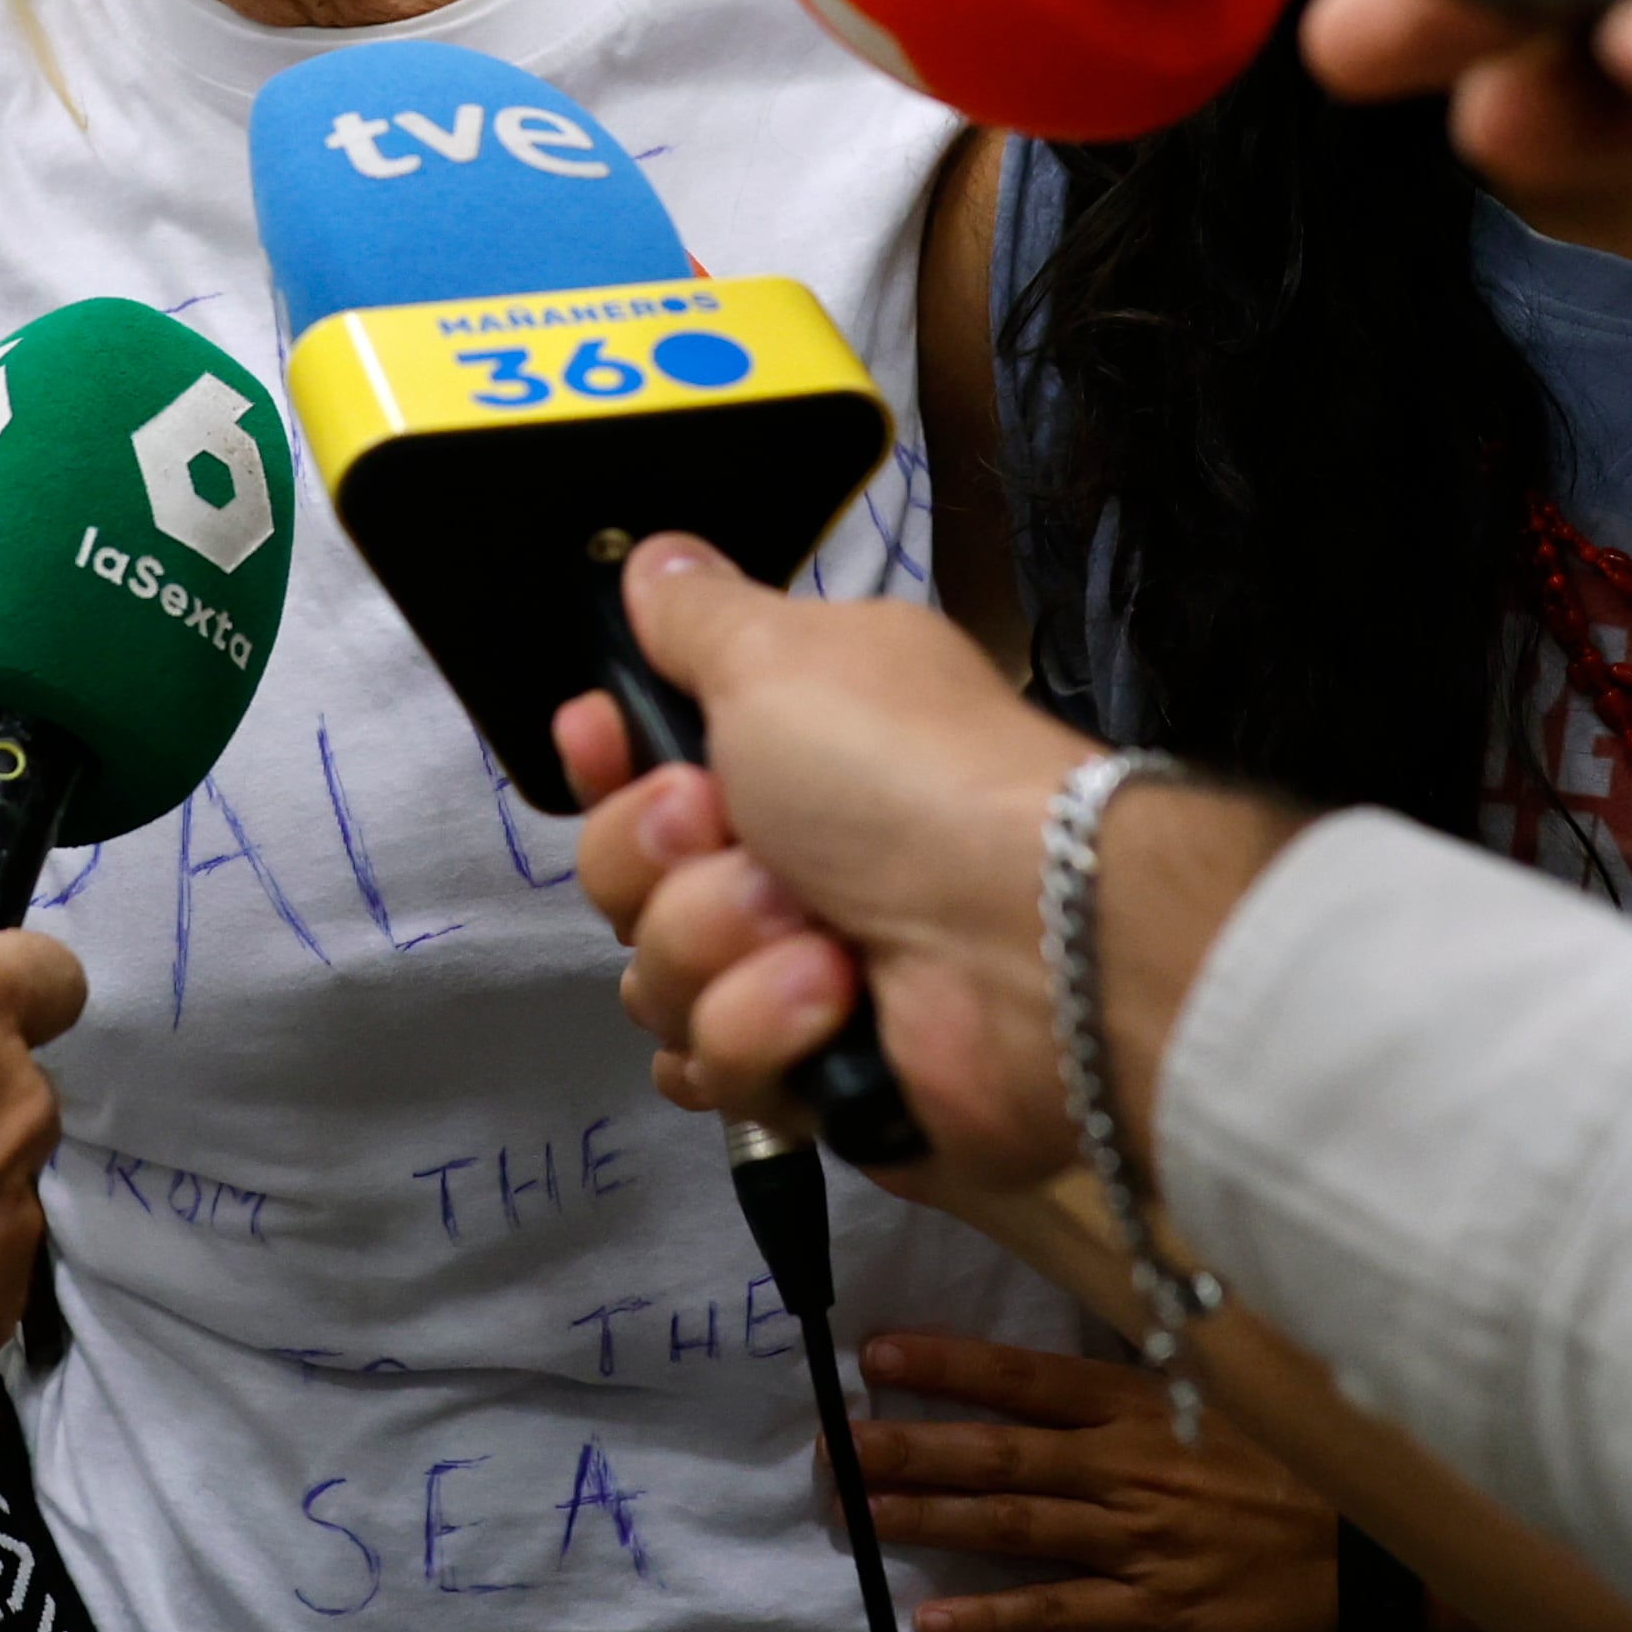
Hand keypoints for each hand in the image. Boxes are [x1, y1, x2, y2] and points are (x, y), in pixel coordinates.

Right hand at [557, 539, 1307, 1196]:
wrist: (1030, 943)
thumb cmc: (906, 777)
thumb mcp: (781, 655)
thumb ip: (697, 614)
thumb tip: (652, 559)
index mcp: (781, 749)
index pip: (635, 764)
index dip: (605, 758)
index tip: (601, 737)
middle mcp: (781, 857)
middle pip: (621, 876)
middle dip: (663, 860)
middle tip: (737, 838)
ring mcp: (789, 972)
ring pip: (655, 977)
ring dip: (723, 950)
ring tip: (821, 942)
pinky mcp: (807, 1072)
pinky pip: (708, 1067)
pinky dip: (760, 1036)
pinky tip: (827, 1012)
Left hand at [847, 1331, 1336, 1631]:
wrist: (1378, 1551)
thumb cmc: (1298, 1463)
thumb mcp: (1224, 1390)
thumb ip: (1146, 1367)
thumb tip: (1071, 1336)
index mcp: (1141, 1404)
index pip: (1026, 1378)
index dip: (947, 1364)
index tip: (873, 1355)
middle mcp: (1126, 1465)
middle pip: (996, 1451)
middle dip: (906, 1448)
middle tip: (828, 1449)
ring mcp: (1138, 1540)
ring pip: (1011, 1526)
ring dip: (926, 1520)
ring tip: (853, 1517)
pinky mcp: (1156, 1610)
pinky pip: (1061, 1613)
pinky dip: (994, 1618)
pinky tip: (932, 1622)